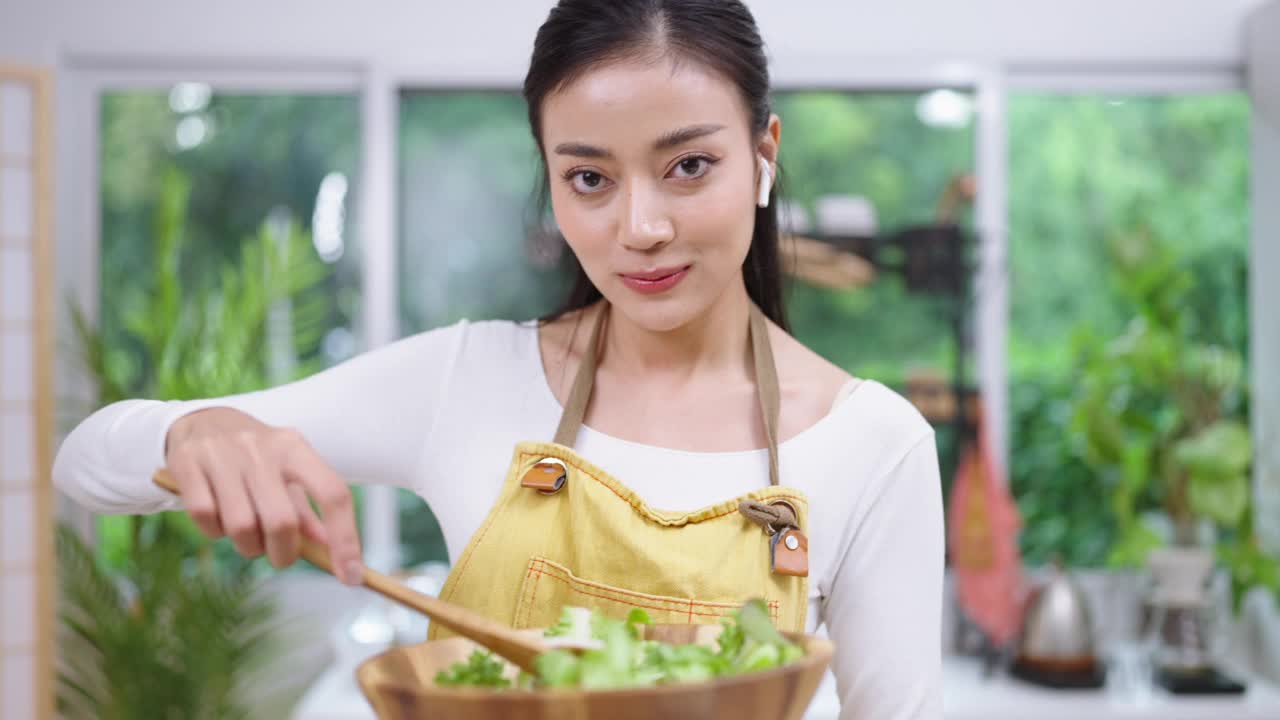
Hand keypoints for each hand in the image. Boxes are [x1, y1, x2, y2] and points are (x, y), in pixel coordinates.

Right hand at [163, 407, 363, 583]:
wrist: (200, 420)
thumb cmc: (255, 456)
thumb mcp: (287, 472)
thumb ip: (308, 511)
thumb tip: (331, 549)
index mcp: (295, 447)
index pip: (333, 493)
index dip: (345, 538)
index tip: (351, 575)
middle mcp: (262, 448)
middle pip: (282, 521)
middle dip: (283, 553)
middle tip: (278, 555)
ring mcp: (223, 455)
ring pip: (241, 526)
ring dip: (247, 545)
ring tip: (246, 533)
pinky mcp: (188, 464)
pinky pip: (205, 518)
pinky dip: (214, 531)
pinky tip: (218, 517)